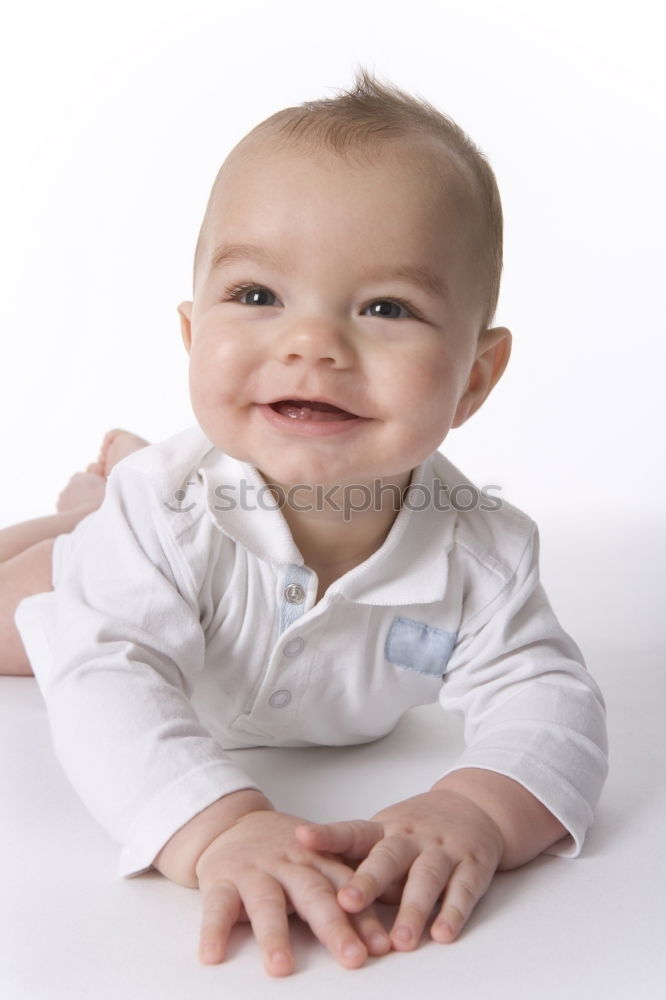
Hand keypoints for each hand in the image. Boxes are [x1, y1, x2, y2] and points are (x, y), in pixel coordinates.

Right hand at [194, 809, 390, 976]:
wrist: (232, 823)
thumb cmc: (285, 853)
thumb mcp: (318, 861)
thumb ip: (345, 890)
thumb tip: (385, 937)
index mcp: (318, 859)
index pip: (346, 887)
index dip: (365, 916)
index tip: (382, 945)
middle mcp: (289, 863)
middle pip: (314, 893)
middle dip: (334, 926)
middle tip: (352, 956)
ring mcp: (254, 871)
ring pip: (266, 901)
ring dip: (274, 934)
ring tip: (282, 967)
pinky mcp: (221, 880)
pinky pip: (217, 906)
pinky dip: (213, 931)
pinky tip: (212, 955)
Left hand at [295, 789, 504, 950]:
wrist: (475, 805)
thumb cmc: (418, 829)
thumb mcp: (385, 834)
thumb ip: (358, 860)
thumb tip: (315, 888)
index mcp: (385, 830)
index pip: (354, 831)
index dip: (328, 835)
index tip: (302, 839)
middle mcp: (412, 838)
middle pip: (388, 856)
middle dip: (368, 881)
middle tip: (347, 903)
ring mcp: (443, 850)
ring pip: (427, 877)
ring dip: (413, 909)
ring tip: (399, 942)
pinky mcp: (472, 866)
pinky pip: (464, 890)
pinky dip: (453, 913)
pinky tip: (442, 934)